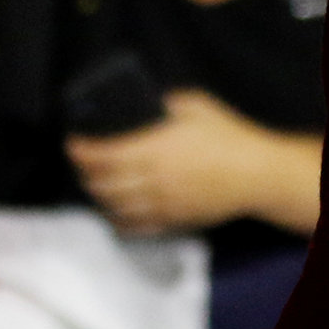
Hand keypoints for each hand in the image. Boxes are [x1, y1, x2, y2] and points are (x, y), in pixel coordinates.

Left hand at [68, 91, 281, 234]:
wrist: (256, 174)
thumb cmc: (229, 137)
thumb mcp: (196, 106)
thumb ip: (167, 102)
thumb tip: (151, 102)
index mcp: (152, 149)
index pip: (101, 155)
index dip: (80, 150)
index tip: (73, 142)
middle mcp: (151, 180)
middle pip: (102, 183)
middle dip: (85, 173)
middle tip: (82, 162)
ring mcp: (161, 204)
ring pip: (115, 206)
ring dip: (98, 196)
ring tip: (95, 184)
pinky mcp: (173, 219)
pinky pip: (136, 226)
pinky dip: (118, 220)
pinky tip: (114, 213)